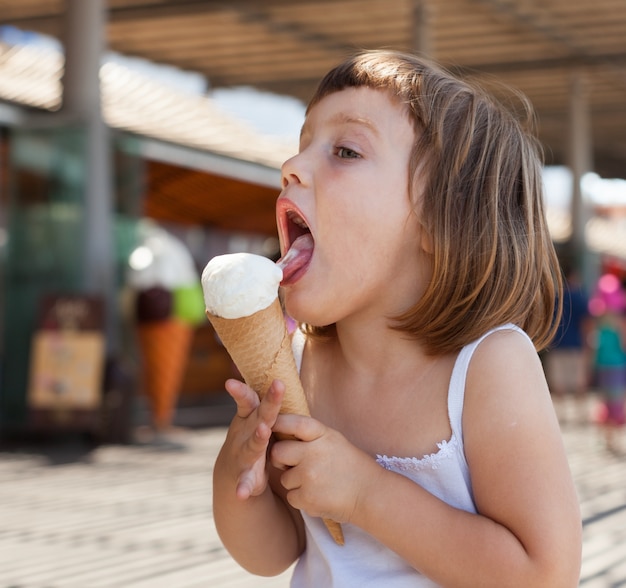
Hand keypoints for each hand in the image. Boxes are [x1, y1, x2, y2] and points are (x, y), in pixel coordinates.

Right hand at [223, 378, 284, 500]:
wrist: (233, 470)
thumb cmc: (252, 435)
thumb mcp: (257, 417)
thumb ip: (265, 401)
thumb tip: (278, 374)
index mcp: (252, 417)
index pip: (249, 400)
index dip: (241, 391)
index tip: (230, 382)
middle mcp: (246, 432)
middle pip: (261, 416)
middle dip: (269, 404)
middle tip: (276, 388)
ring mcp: (244, 453)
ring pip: (252, 446)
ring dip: (257, 439)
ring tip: (263, 432)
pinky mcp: (245, 474)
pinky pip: (244, 481)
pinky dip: (243, 487)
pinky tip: (242, 494)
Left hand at [270, 414, 378, 523]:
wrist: (371, 494)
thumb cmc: (350, 465)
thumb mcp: (334, 440)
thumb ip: (310, 435)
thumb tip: (279, 428)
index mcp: (322, 435)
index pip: (293, 423)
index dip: (278, 423)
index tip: (269, 425)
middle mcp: (313, 453)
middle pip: (278, 452)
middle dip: (281, 459)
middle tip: (293, 464)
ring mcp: (309, 476)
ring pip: (284, 478)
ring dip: (295, 482)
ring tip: (317, 482)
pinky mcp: (308, 498)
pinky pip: (291, 496)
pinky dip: (301, 499)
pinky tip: (319, 495)